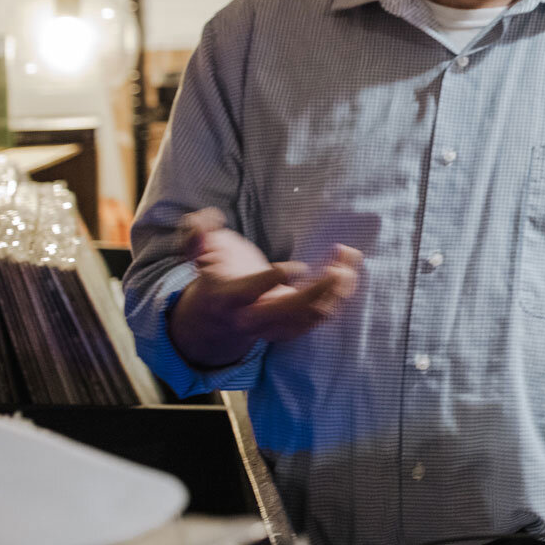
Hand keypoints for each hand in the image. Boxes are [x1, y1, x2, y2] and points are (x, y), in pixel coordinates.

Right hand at [168, 208, 362, 367]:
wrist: (219, 317)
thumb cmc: (215, 275)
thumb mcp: (200, 253)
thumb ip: (196, 235)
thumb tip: (204, 218)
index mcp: (228, 298)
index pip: (250, 292)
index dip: (272, 280)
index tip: (298, 266)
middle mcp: (253, 317)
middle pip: (289, 311)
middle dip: (318, 291)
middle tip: (339, 267)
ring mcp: (276, 325)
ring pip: (312, 315)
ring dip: (337, 289)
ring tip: (348, 256)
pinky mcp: (294, 326)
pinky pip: (322, 314)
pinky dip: (340, 293)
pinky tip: (346, 265)